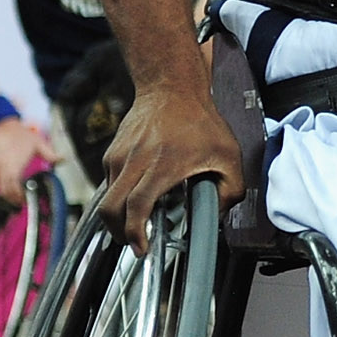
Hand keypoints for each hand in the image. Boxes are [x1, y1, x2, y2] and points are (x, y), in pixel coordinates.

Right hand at [0, 114, 46, 205]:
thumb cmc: (18, 133)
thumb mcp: (38, 143)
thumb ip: (50, 154)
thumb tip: (62, 160)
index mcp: (13, 165)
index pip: (13, 187)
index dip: (17, 196)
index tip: (23, 200)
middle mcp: (1, 167)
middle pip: (4, 190)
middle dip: (12, 197)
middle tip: (20, 201)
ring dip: (6, 191)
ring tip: (15, 194)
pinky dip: (0, 183)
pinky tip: (8, 183)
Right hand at [100, 80, 244, 245]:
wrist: (171, 88)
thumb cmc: (201, 121)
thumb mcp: (228, 155)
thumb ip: (229, 190)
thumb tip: (217, 214)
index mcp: (161, 166)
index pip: (136, 208)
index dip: (135, 233)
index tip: (141, 248)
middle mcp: (134, 162)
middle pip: (110, 209)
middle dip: (118, 233)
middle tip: (133, 242)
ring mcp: (118, 157)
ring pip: (107, 199)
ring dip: (118, 217)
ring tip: (138, 222)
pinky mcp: (112, 153)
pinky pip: (110, 184)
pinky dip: (119, 198)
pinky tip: (138, 197)